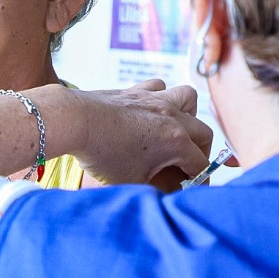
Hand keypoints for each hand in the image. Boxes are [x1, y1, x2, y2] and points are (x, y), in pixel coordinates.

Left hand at [62, 80, 213, 187]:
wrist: (75, 120)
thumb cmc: (102, 154)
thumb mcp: (132, 181)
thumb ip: (157, 187)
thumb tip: (170, 189)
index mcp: (175, 140)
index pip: (201, 163)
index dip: (201, 180)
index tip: (194, 189)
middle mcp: (171, 116)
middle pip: (203, 132)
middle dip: (199, 152)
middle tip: (186, 166)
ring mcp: (154, 99)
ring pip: (188, 98)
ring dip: (188, 116)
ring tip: (175, 131)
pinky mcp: (136, 90)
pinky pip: (159, 87)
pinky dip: (161, 98)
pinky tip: (150, 113)